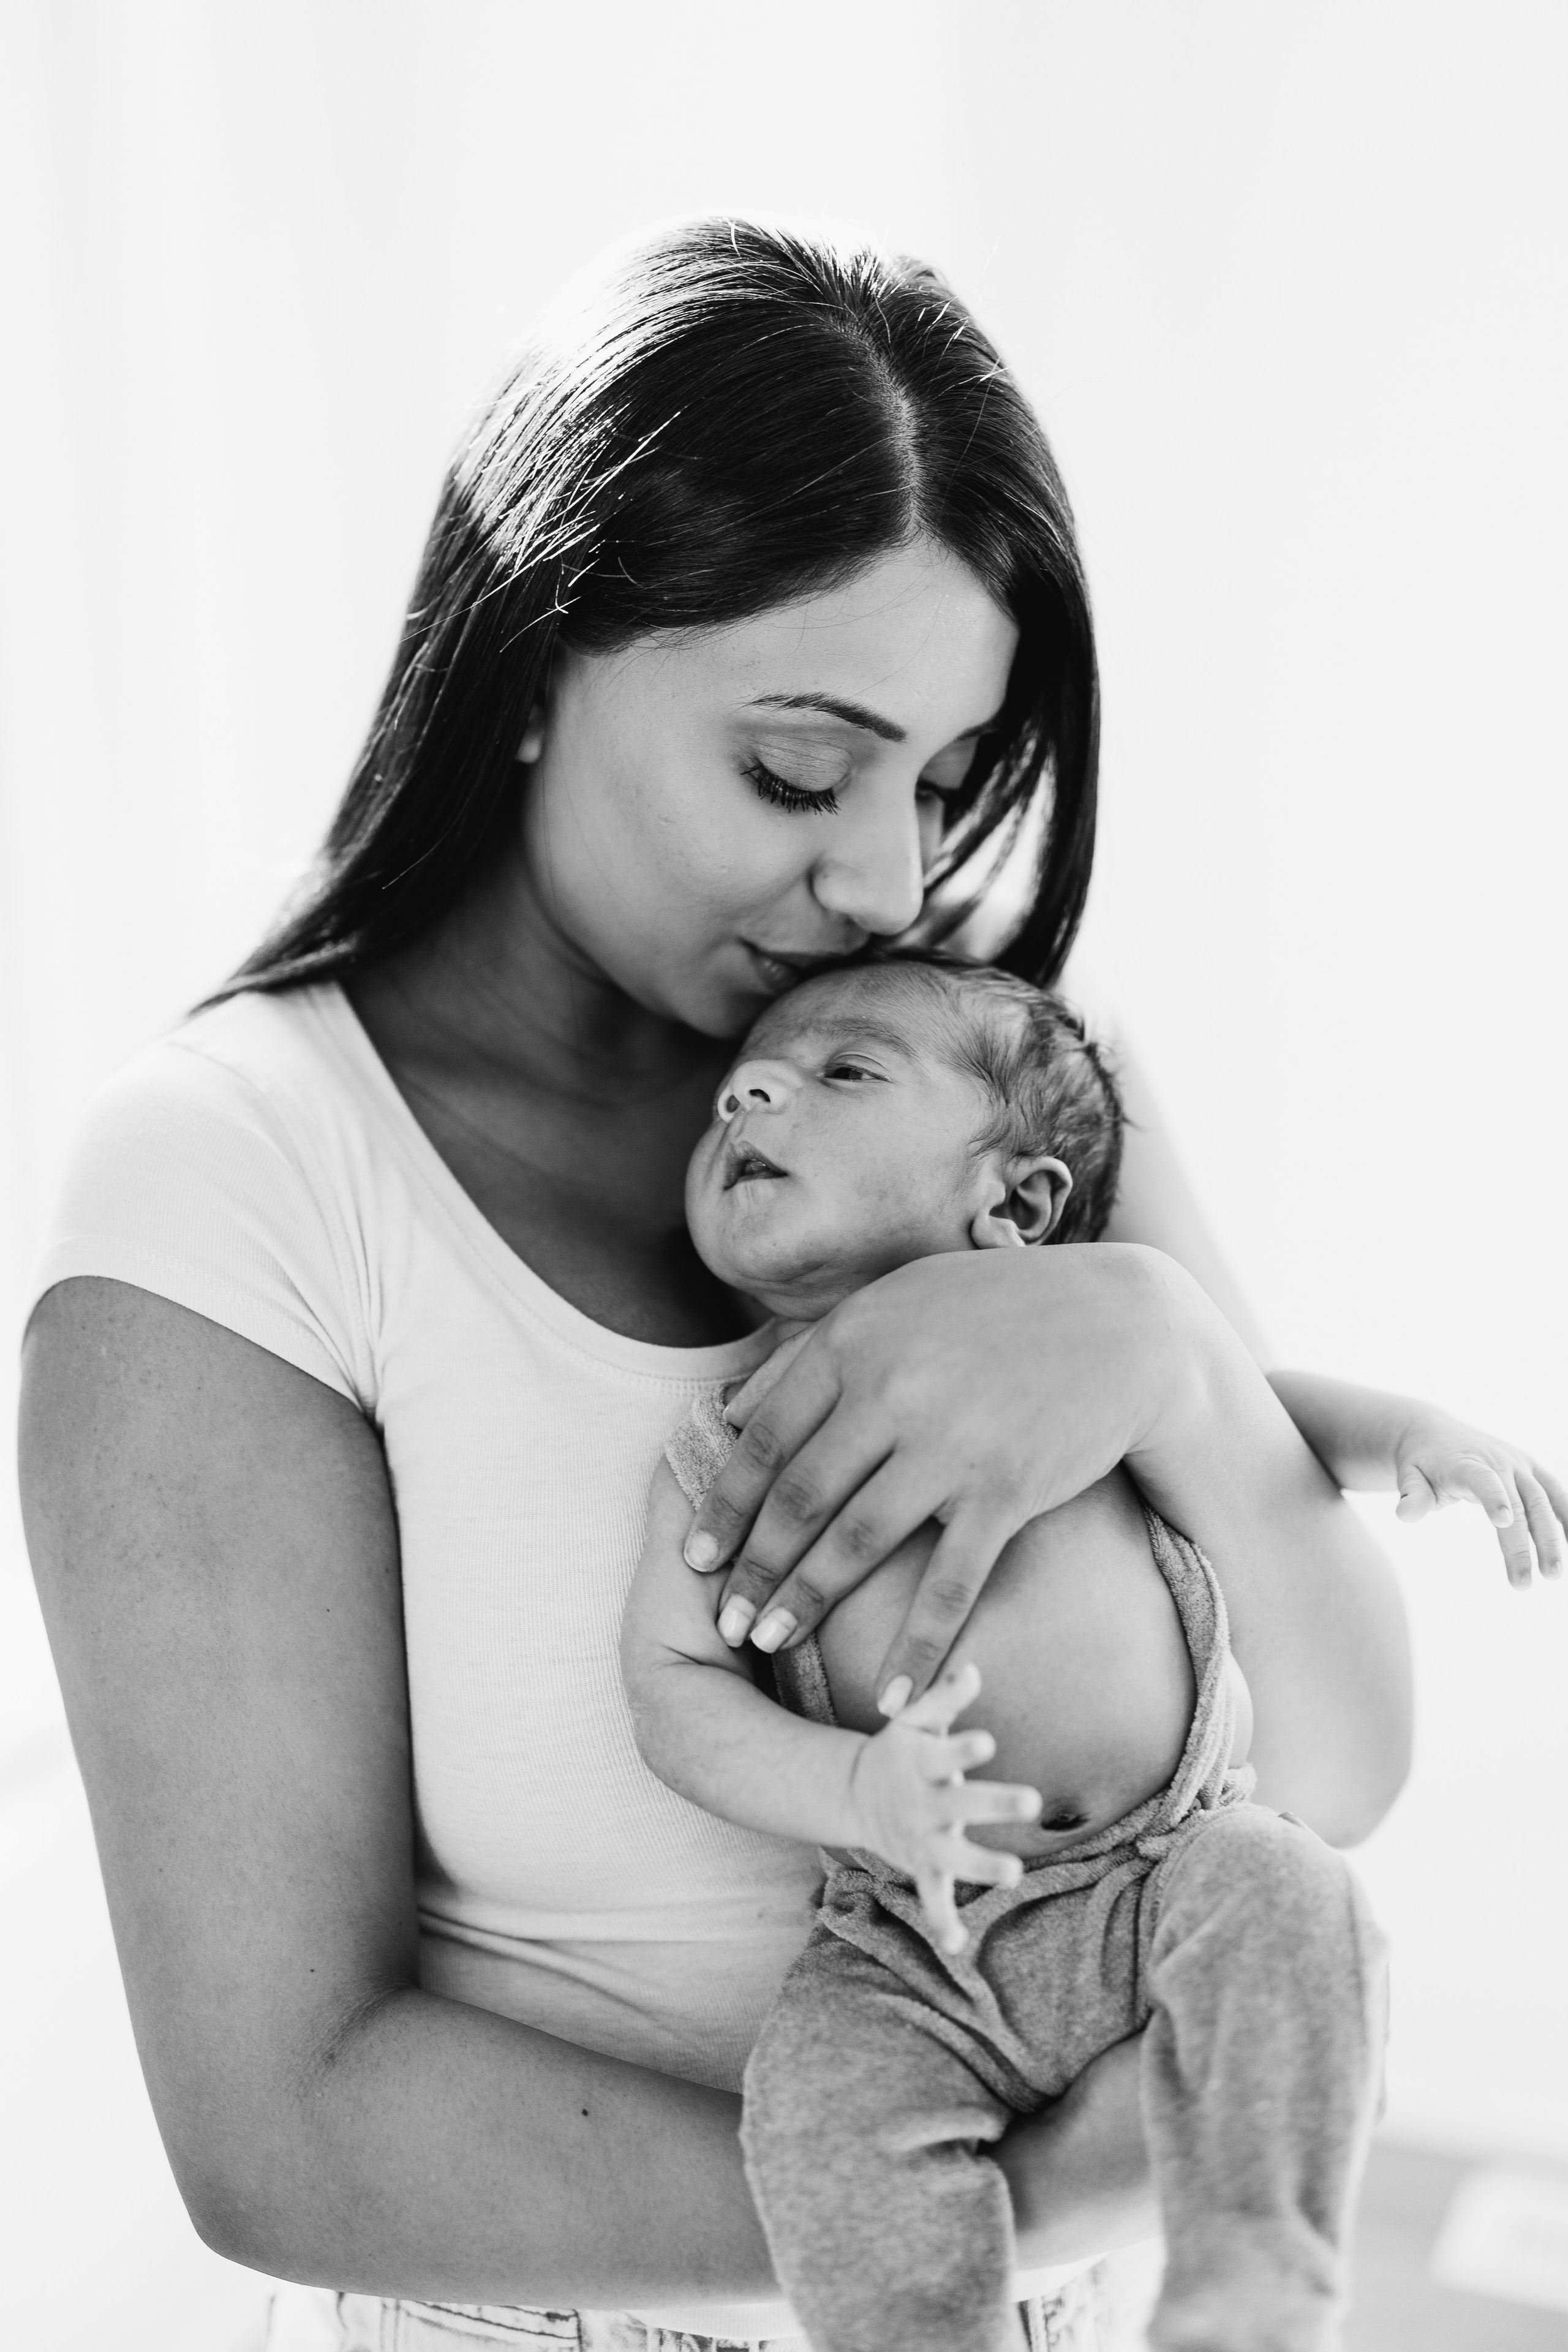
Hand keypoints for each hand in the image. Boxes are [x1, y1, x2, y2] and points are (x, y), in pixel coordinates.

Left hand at [684, 1244, 1189, 1706]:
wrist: (1121, 1323)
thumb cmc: (997, 1306)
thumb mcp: (895, 1301)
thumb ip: (813, 1354)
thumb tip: (735, 1410)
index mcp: (855, 1341)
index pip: (766, 1439)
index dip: (724, 1504)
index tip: (694, 1555)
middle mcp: (892, 1393)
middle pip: (800, 1499)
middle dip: (753, 1567)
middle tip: (723, 1620)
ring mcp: (950, 1447)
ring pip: (855, 1543)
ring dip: (805, 1601)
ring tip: (768, 1641)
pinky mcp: (1006, 1492)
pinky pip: (949, 1585)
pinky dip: (917, 1647)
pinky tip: (891, 1695)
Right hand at [844, 1663, 1040, 1951]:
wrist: (858, 1793)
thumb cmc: (903, 1749)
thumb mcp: (916, 1719)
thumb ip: (943, 1696)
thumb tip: (973, 1668)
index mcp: (923, 1763)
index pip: (945, 1754)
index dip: (965, 1748)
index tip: (988, 1742)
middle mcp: (924, 1804)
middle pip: (960, 1805)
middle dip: (994, 1803)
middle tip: (1033, 1798)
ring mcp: (923, 1840)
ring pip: (952, 1858)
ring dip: (981, 1866)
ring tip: (1014, 1874)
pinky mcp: (923, 1868)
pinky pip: (932, 1899)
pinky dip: (943, 1923)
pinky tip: (960, 1945)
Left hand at [1394, 1410, 1567, 1585]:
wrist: (1436, 1433)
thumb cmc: (1421, 1462)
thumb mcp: (1408, 1476)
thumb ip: (1412, 1495)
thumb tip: (1404, 1515)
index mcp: (1465, 1464)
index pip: (1482, 1480)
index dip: (1493, 1498)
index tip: (1503, 1521)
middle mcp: (1497, 1462)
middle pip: (1518, 1504)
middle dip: (1522, 1545)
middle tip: (1523, 1584)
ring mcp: (1519, 1464)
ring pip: (1543, 1502)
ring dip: (1552, 1538)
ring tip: (1553, 1575)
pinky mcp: (1531, 1468)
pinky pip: (1555, 1492)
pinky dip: (1567, 1515)